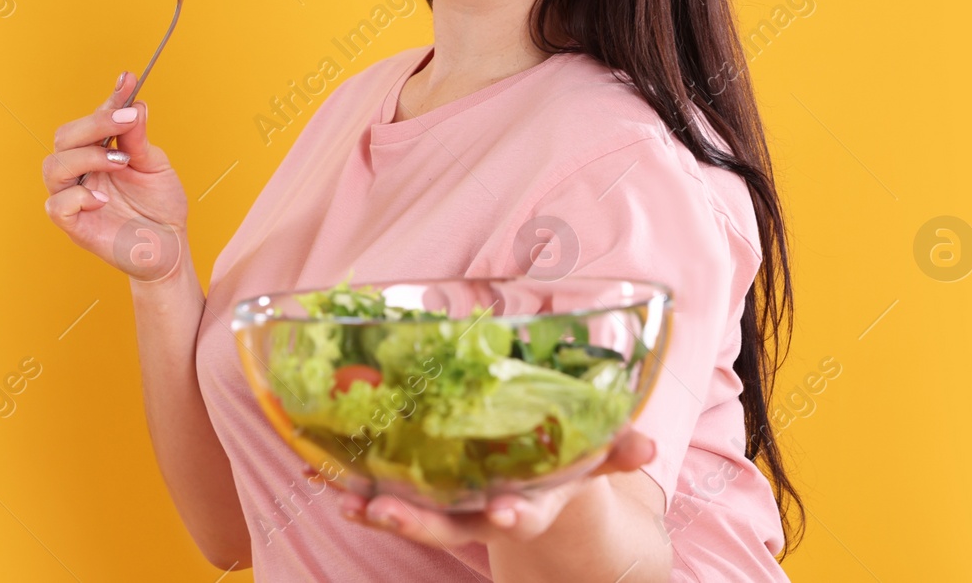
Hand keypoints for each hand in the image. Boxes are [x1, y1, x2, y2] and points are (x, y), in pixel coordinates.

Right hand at [42, 71, 189, 279]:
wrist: (171, 248)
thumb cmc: (160, 206)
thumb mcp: (155, 166)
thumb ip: (139, 138)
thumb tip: (134, 103)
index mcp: (98, 152)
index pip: (93, 120)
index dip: (108, 100)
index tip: (128, 81)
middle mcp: (82, 172)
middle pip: (64, 137)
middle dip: (95, 124)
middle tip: (127, 121)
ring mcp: (75, 198)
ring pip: (53, 167)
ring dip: (87, 157)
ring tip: (121, 161)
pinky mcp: (74, 226)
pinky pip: (56, 206)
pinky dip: (78, 197)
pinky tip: (104, 199)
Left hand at [328, 428, 655, 547]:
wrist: (529, 488)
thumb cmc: (557, 462)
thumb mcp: (590, 456)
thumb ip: (616, 449)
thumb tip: (648, 446)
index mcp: (528, 500)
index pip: (522, 513)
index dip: (513, 514)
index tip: (505, 515)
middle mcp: (482, 512)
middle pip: (447, 524)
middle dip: (416, 522)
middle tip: (384, 512)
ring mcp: (449, 509)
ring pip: (411, 515)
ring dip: (376, 510)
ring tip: (344, 499)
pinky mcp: (420, 495)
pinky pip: (384, 494)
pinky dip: (355, 486)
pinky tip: (323, 472)